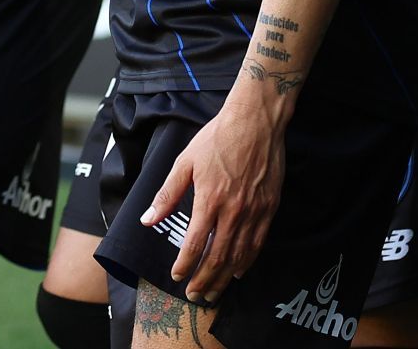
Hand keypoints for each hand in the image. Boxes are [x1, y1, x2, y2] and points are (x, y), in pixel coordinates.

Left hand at [141, 89, 286, 303]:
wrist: (255, 122)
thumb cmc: (217, 138)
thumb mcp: (186, 162)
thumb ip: (167, 194)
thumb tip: (147, 220)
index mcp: (209, 200)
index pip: (194, 244)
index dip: (185, 265)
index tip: (177, 276)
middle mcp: (233, 210)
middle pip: (217, 257)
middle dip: (204, 280)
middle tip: (195, 296)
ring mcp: (254, 211)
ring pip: (239, 255)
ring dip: (224, 278)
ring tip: (213, 293)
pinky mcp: (269, 208)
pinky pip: (258, 243)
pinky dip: (247, 262)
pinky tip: (238, 272)